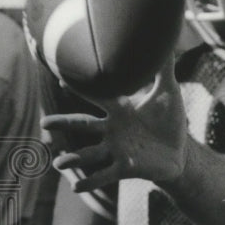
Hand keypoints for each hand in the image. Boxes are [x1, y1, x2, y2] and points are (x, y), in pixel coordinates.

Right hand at [41, 55, 187, 191]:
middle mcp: (112, 130)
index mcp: (120, 110)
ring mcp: (117, 150)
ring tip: (58, 163)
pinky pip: (105, 175)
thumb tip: (165, 37)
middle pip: (82, 125)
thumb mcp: (168, 92)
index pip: (98, 96)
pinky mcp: (126, 168)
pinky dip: (91, 181)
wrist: (180, 152)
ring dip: (73, 159)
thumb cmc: (169, 121)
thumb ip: (163, 67)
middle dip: (63, 123)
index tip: (61, 77)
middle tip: (44, 123)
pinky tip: (76, 187)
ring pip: (89, 154)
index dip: (82, 88)